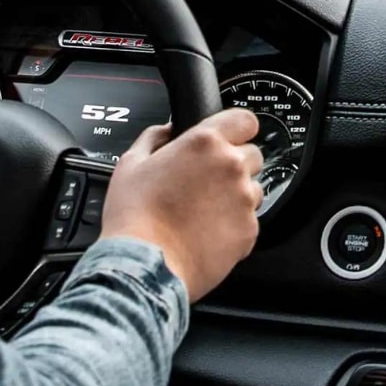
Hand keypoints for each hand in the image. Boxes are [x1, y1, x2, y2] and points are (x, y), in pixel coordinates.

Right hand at [101, 109, 263, 301]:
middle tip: (205, 183)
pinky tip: (206, 232)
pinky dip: (233, 225)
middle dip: (233, 165)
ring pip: (253, 189)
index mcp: (205, 143)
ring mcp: (244, 200)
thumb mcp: (131, 163)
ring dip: (236, 196)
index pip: (245, 120)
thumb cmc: (134, 217)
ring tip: (203, 212)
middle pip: (252, 155)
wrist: (145, 264)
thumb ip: (154, 138)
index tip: (229, 139)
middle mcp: (231, 167)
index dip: (236, 129)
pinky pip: (249, 221)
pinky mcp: (249, 231)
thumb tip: (166, 130)